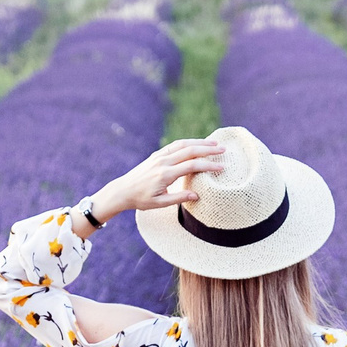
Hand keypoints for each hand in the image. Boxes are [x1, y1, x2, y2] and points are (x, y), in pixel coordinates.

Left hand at [95, 138, 227, 219]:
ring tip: (214, 143)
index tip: (221, 167)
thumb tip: (197, 195)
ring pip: (183, 144)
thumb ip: (179, 198)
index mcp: (165, 174)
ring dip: (200, 142)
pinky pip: (175, 145)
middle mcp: (163, 161)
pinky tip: (197, 143)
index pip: (191, 166)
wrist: (123, 190)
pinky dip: (188, 142)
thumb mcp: (160, 203)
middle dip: (208, 149)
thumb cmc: (141, 199)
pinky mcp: (157, 154)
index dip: (208, 166)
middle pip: (190, 151)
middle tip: (223, 149)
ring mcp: (160, 156)